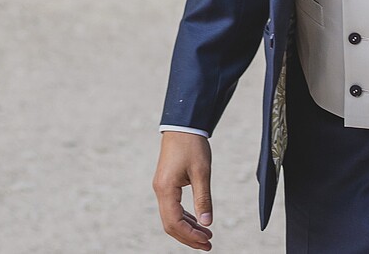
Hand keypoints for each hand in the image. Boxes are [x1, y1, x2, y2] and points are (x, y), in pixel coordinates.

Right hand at [153, 132, 214, 249]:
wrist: (182, 125)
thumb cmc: (192, 145)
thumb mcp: (202, 172)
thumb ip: (203, 199)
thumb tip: (207, 223)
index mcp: (166, 189)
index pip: (174, 222)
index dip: (190, 235)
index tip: (207, 240)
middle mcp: (160, 191)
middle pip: (171, 225)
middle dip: (189, 237)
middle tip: (208, 245)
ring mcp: (162, 188)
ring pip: (171, 218)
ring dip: (188, 229)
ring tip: (206, 237)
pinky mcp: (166, 185)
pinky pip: (173, 208)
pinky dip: (185, 218)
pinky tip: (197, 222)